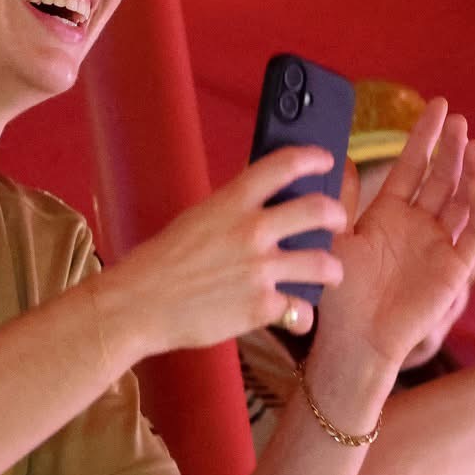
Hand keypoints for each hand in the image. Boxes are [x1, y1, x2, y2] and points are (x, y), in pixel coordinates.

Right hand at [100, 146, 346, 353]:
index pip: (284, 164)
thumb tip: (262, 201)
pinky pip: (301, 310)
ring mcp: (259, 270)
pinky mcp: (260, 307)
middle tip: (337, 222)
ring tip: (329, 273)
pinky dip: (300, 316)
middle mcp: (251, 231)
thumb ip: (232, 210)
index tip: (325, 160)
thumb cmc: (160, 263)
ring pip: (323, 264)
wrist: (138, 305)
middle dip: (337, 216)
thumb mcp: (197, 220)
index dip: (313, 158)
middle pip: (319, 210)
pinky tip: (294, 315)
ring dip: (331, 269)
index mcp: (231, 202)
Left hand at [317, 99, 474, 367]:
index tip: (436, 108)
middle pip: (441, 177)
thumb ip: (340, 201)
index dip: (425, 138)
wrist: (355, 340)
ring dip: (470, 173)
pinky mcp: (455, 268)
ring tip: (473, 145)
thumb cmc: (340, 295)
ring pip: (463, 200)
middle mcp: (418, 224)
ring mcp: (439, 244)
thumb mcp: (335, 239)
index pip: (412, 166)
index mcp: (389, 213)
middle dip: (451, 148)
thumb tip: (339, 159)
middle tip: (457, 119)